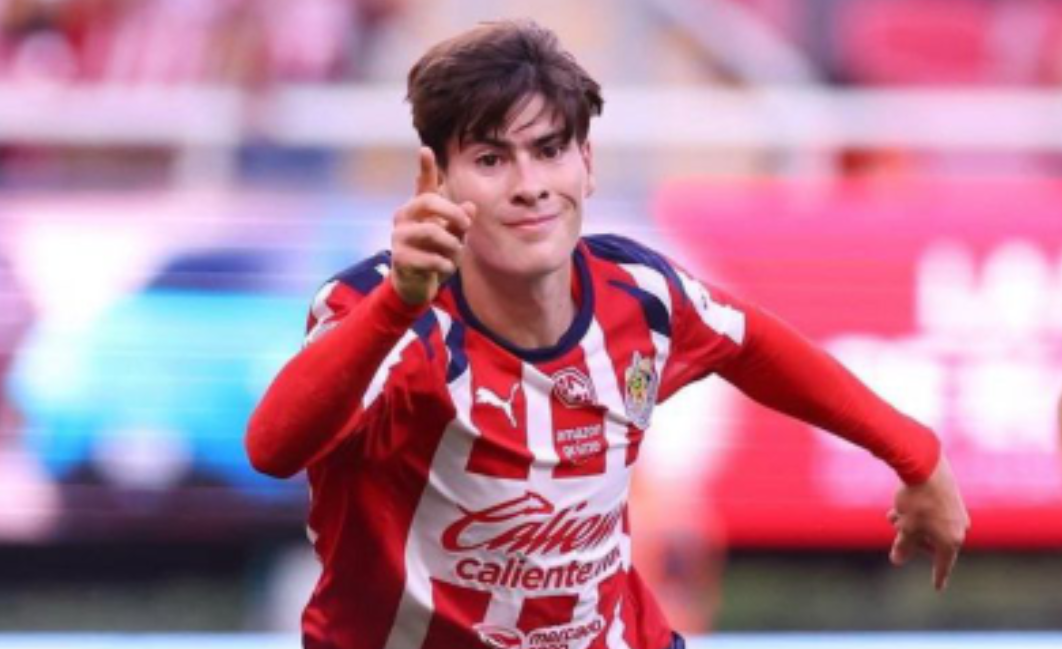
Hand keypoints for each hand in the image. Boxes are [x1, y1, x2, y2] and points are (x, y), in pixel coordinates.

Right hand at [391, 147, 475, 305]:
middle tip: (466, 226)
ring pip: (432, 231)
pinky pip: (430, 257)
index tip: (425, 149)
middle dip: (453, 212)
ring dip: (452, 244)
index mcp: (419, 209)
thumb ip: (460, 223)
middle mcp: (405, 217)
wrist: (416, 285)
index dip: (425, 167)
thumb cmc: (435, 255)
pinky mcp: (399, 257)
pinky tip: (446, 268)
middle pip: (428, 201)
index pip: (423, 184)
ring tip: (457, 253)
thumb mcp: (453, 238)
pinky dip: (445, 264)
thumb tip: (470, 207)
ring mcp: (399, 236)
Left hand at [888, 454, 969, 590]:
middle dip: (913, 539)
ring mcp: (958, 512)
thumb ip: (903, 546)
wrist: (927, 465)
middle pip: (933, 542)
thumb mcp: (905, 527)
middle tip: (896, 531)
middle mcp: (959, 527)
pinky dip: (918, 513)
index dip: (938, 576)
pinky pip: (934, 513)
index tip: (938, 588)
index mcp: (951, 540)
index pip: (943, 564)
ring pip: (930, 525)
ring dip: (911, 524)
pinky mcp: (952, 497)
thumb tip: (897, 561)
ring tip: (892, 516)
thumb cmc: (916, 500)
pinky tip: (899, 506)